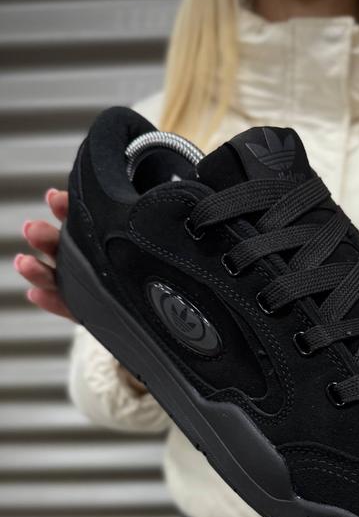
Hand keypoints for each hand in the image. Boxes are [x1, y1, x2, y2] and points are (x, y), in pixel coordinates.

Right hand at [15, 188, 146, 394]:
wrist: (174, 318)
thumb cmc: (166, 278)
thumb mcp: (158, 251)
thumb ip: (151, 233)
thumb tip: (164, 209)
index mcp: (106, 240)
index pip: (83, 220)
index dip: (67, 209)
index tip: (56, 199)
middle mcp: (93, 261)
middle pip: (63, 247)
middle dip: (46, 237)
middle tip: (34, 230)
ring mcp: (89, 288)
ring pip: (58, 277)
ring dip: (39, 269)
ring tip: (25, 263)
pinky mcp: (91, 313)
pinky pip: (68, 307)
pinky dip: (52, 301)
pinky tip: (37, 294)